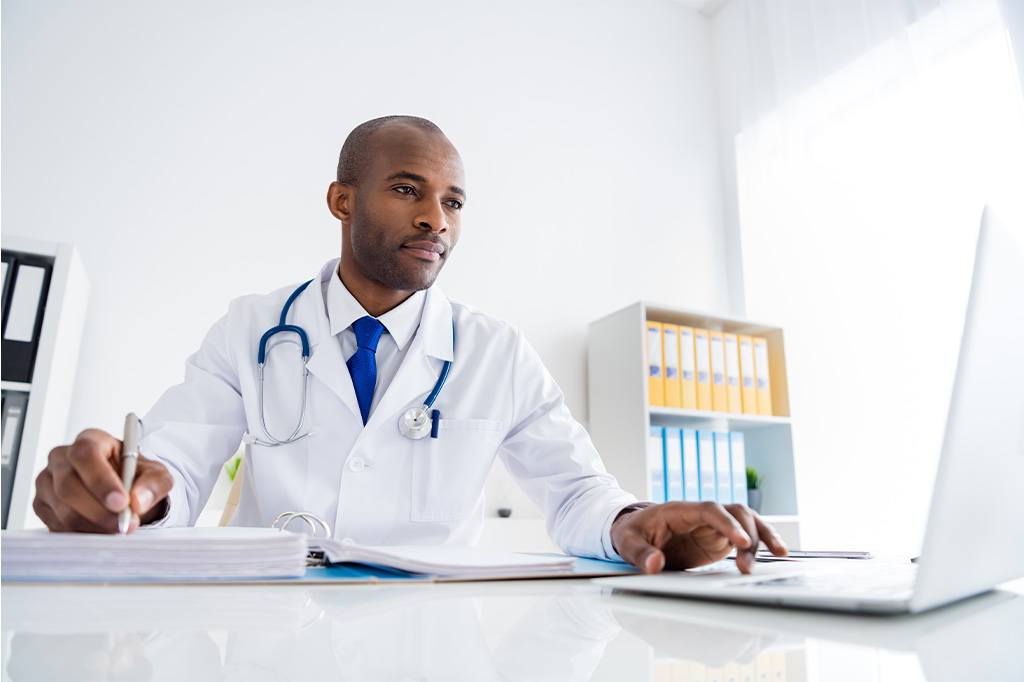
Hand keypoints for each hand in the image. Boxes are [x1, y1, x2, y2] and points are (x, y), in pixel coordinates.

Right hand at [33, 428, 172, 532]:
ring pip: (62, 510)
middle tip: (123, 524)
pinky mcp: (42, 504)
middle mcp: (62, 458)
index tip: (121, 502)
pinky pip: (57, 524)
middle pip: (68, 486)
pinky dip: (82, 533)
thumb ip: (153, 484)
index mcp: (89, 440)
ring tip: (117, 528)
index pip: (86, 455)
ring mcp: (48, 481)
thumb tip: (138, 501)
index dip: (101, 481)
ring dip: (93, 525)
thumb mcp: (156, 474)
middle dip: (99, 511)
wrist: (124, 490)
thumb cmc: (135, 476)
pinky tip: (101, 529)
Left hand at [610, 501, 787, 574]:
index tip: (740, 542)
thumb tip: (654, 564)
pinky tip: (778, 553)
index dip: (726, 523)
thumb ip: (640, 554)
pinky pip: (746, 535)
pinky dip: (763, 541)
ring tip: (777, 555)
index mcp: (680, 510)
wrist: (636, 532)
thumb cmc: (631, 533)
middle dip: (748, 535)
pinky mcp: (720, 537)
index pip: (710, 510)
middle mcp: (701, 514)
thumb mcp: (627, 543)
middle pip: (735, 513)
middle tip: (747, 565)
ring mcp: (713, 525)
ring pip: (747, 520)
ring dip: (762, 536)